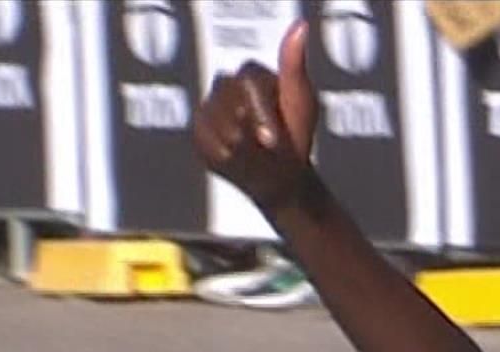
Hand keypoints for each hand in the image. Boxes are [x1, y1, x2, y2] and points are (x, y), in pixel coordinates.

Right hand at [192, 19, 319, 213]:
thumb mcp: (301, 100)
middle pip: (226, 94)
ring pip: (212, 117)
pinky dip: (223, 153)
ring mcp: (209, 108)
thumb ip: (294, 65)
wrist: (283, 175)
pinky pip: (202, 138)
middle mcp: (226, 86)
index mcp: (252, 75)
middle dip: (248, 125)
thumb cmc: (295, 136)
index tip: (274, 136)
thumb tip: (300, 28)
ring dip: (236, 140)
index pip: (247, 78)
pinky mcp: (198, 131)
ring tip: (254, 151)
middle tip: (265, 145)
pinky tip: (238, 156)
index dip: (262, 110)